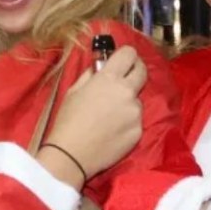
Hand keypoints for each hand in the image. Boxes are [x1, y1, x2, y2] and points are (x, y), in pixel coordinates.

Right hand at [43, 45, 147, 179]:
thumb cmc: (68, 121)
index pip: (129, 54)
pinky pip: (135, 120)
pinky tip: (112, 130)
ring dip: (127, 102)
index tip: (122, 60)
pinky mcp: (139, 131)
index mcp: (109, 79)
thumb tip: (101, 66)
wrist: (71, 155)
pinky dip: (127, 122)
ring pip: (137, 100)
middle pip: (142, 71)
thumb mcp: (74, 91)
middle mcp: (127, 92)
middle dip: (135, 70)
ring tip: (109, 116)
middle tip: (125, 77)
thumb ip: (91, 74)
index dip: (126, 54)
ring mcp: (135, 112)